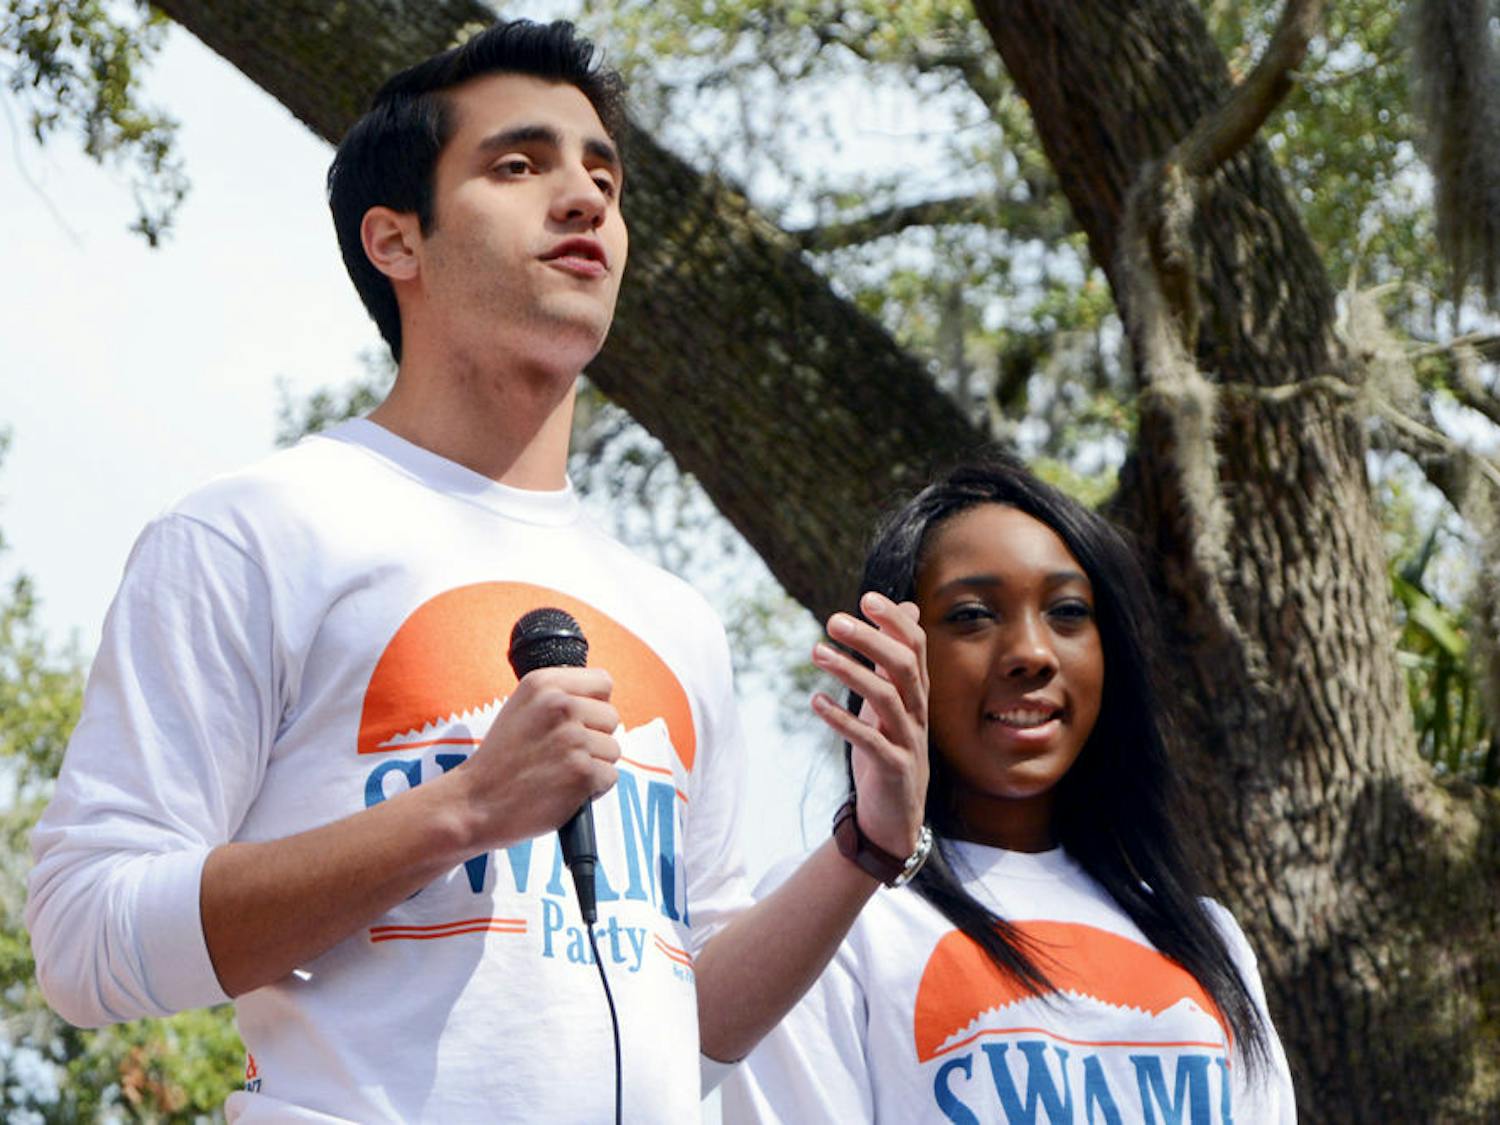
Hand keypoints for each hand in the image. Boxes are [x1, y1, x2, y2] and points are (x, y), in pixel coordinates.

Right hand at [454, 667, 620, 849]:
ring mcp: (573, 739)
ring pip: (613, 749)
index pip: (602, 682)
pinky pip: (610, 776)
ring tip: (558, 772)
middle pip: (611, 717)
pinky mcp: (582, 772)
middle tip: (561, 754)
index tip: (577, 723)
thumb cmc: (501, 759)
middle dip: (595, 738)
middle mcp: (560, 705)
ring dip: (593, 765)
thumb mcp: (521, 708)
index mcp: (544, 684)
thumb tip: (602, 700)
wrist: (475, 803)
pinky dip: (592, 789)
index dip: (594, 705)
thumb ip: (559, 696)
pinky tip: (563, 789)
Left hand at [811, 591, 928, 859]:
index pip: (915, 646)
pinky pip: (870, 740)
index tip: (865, 597)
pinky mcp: (894, 768)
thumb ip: (892, 661)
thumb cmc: (889, 752)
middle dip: (870, 639)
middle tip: (832, 621)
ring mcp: (909, 741)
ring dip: (850, 671)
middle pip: (903, 665)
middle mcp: (917, 712)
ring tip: (815, 652)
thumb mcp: (890, 702)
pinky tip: (815, 701)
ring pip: (886, 697)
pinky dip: (842, 719)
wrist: (895, 819)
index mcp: (916, 693)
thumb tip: (906, 612)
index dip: (894, 620)